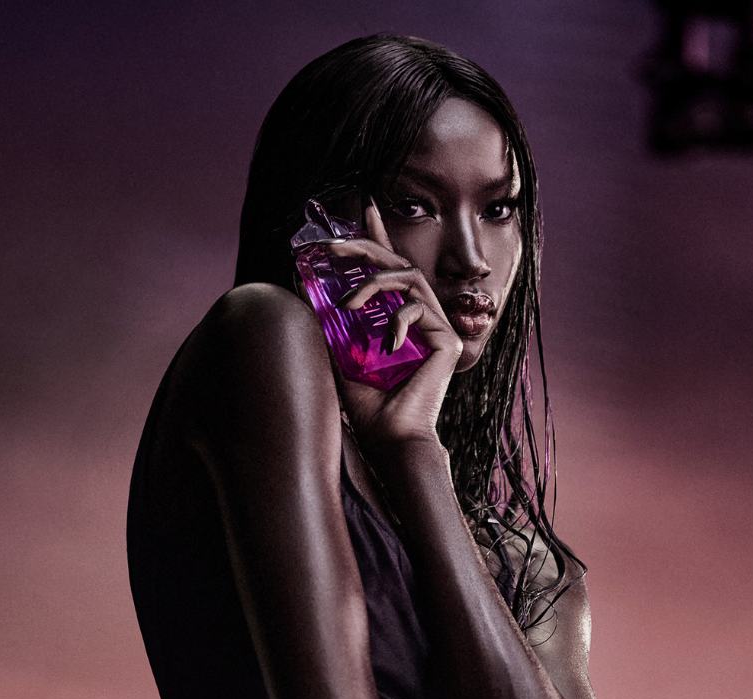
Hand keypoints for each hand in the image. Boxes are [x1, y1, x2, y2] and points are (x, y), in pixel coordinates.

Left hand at [327, 197, 462, 453]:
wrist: (390, 438)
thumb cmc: (368, 406)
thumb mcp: (339, 356)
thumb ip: (331, 324)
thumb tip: (304, 289)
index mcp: (399, 318)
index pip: (389, 268)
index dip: (377, 236)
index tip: (365, 207)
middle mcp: (421, 317)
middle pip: (398, 263)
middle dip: (365, 246)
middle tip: (333, 245)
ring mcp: (437, 327)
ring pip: (408, 278)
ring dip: (372, 284)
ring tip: (348, 304)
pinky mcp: (448, 340)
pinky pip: (419, 308)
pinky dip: (398, 321)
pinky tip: (388, 344)